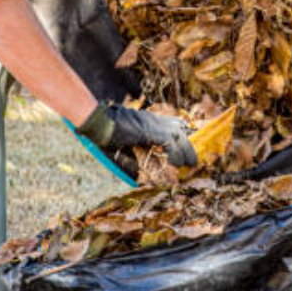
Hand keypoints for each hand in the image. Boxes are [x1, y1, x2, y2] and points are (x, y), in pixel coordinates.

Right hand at [77, 103, 196, 166]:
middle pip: (178, 129)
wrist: (100, 123)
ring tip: (189, 164)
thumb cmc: (105, 133)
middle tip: (192, 160)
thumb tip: (138, 171)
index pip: (171, 123)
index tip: (186, 142)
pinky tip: (176, 163)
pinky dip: (175, 154)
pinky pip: (170, 143)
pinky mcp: (151, 130)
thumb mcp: (121, 146)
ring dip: (185, 151)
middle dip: (187, 145)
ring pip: (178, 136)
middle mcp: (152, 119)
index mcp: (146, 120)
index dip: (180, 133)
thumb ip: (132, 156)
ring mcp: (152, 123)